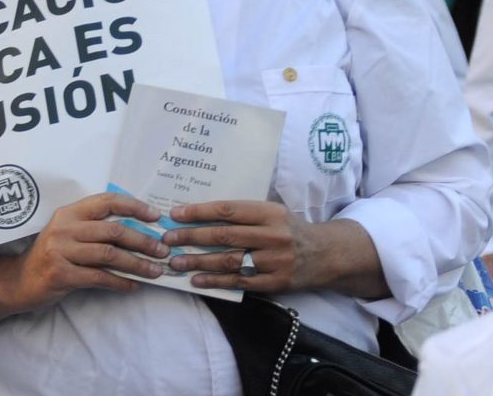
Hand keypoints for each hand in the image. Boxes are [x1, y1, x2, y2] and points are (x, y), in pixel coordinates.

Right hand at [12, 193, 169, 310]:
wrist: (19, 281)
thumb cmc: (53, 255)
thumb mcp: (69, 233)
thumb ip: (95, 227)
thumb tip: (140, 229)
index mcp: (69, 212)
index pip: (107, 201)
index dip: (134, 206)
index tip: (156, 216)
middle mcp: (64, 228)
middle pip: (113, 230)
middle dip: (143, 240)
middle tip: (163, 250)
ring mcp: (60, 250)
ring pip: (109, 254)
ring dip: (137, 263)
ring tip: (156, 270)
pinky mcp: (61, 274)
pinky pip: (99, 277)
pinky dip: (121, 282)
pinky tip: (134, 286)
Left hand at [162, 201, 305, 291]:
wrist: (326, 254)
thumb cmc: (290, 229)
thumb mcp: (273, 213)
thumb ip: (243, 213)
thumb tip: (200, 213)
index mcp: (269, 212)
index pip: (228, 210)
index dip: (199, 212)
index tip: (175, 214)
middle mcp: (272, 235)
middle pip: (224, 236)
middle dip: (191, 237)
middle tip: (167, 239)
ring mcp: (274, 260)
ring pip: (228, 260)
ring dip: (198, 262)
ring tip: (175, 262)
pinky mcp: (274, 282)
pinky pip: (239, 282)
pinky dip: (216, 281)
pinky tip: (197, 280)